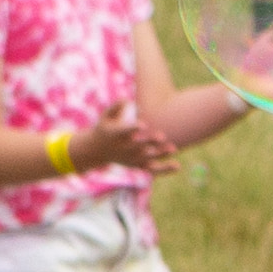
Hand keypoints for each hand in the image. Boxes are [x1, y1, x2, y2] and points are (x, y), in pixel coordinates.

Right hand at [47, 110, 171, 180]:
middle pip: (136, 147)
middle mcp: (121, 149)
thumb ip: (117, 106)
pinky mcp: (136, 166)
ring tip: (173, 149)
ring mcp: (129, 159)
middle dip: (149, 142)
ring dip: (160, 155)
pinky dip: (164, 169)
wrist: (95, 151)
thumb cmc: (105, 128)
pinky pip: (151, 169)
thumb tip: (131, 101)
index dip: (133, 128)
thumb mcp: (106, 116)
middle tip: (162, 137)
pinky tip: (177, 166)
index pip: (123, 131)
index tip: (143, 124)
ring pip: (146, 159)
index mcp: (113, 135)